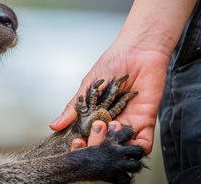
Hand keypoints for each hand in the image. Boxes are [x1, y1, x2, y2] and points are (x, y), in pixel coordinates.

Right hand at [51, 41, 169, 153]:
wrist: (137, 51)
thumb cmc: (112, 63)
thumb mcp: (87, 87)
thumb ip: (73, 108)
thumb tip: (54, 125)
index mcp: (94, 116)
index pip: (85, 138)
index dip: (80, 145)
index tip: (76, 141)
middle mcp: (110, 123)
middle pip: (102, 147)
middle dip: (96, 146)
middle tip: (96, 129)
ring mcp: (128, 124)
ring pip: (121, 149)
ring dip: (115, 145)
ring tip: (111, 126)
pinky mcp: (146, 122)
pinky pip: (144, 144)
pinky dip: (137, 147)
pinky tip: (127, 133)